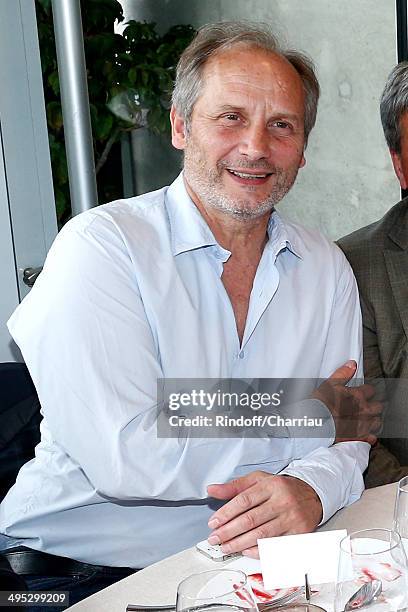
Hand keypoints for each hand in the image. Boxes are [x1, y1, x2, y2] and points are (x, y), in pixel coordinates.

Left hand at [206, 471, 321, 557]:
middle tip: (215, 538)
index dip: (226, 513)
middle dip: (229, 531)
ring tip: (226, 546)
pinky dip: (258, 550)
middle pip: (250, 519)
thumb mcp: (258, 480)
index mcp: (270, 486)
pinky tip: (246, 551)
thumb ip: (235, 486)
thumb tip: (212, 490)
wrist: (312, 494)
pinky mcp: (298, 533)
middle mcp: (282, 501)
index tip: (214, 522)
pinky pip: (274, 546)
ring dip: (240, 543)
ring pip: (261, 534)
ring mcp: (291, 518)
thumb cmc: (281, 488)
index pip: (244, 500)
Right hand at [312, 360, 381, 444]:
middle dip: (374, 405)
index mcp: (357, 396)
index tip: (362, 392)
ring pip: (377, 422)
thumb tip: (352, 364)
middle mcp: (363, 410)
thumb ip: (343, 373)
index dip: (367, 391)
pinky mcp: (359, 437)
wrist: (316, 424)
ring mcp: (363, 424)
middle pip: (378, 406)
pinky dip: (370, 435)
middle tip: (366, 405)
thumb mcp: (329, 384)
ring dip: (373, 419)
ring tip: (366, 419)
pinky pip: (372, 437)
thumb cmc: (321, 404)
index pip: (370, 390)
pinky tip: (365, 433)